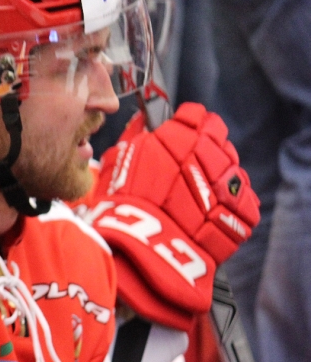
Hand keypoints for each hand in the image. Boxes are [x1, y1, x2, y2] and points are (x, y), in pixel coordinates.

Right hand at [85, 104, 259, 329]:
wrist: (142, 246)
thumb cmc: (123, 202)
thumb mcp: (118, 161)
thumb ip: (134, 135)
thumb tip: (141, 120)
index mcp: (182, 134)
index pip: (195, 115)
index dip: (186, 125)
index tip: (178, 135)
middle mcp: (212, 152)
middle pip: (218, 139)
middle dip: (204, 149)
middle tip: (186, 168)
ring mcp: (230, 183)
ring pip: (231, 169)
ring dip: (217, 177)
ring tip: (196, 197)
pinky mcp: (241, 213)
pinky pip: (243, 200)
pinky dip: (229, 205)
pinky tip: (209, 214)